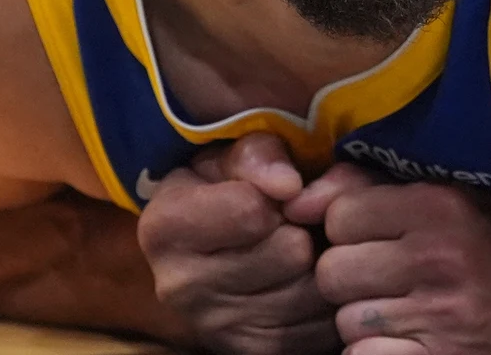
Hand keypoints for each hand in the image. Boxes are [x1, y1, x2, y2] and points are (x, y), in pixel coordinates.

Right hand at [135, 133, 335, 354]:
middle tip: (294, 222)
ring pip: (313, 290)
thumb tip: (288, 185)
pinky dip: (325, 300)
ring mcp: (216, 328)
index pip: (253, 209)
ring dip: (322, 263)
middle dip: (305, 228)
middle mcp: (179, 287)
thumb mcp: (232, 156)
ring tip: (303, 247)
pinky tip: (306, 280)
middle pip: (291, 252)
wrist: (211, 249)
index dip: (282, 192)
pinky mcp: (254, 352)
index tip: (277, 191)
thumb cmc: (225, 188)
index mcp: (164, 227)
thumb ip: (259, 155)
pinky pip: (320, 326)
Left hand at [293, 177, 490, 354]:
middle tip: (390, 281)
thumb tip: (297, 200)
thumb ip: (373, 187)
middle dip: (351, 280)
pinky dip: (378, 353)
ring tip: (408, 312)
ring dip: (366, 321)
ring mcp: (441, 317)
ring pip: (346, 321)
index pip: (339, 215)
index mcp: (441, 206)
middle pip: (332, 271)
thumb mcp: (456, 198)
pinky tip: (409, 342)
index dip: (350, 231)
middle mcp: (438, 258)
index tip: (378, 239)